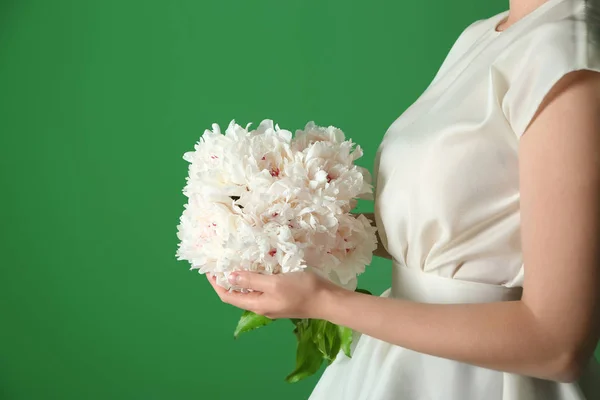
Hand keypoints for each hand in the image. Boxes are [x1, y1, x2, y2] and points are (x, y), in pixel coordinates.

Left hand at [206, 270, 338, 318]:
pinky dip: (255, 278)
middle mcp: (262, 307)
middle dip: (227, 281)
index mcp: (257, 304)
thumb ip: (251, 280)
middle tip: (222, 262)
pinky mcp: (282, 299)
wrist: (328, 301)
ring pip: (250, 292)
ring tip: (237, 262)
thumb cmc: (301, 290)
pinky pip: (262, 289)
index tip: (210, 269)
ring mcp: (272, 304)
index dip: (217, 284)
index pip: (228, 297)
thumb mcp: (273, 283)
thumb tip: (229, 278)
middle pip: (237, 296)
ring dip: (241, 279)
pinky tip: (259, 267)